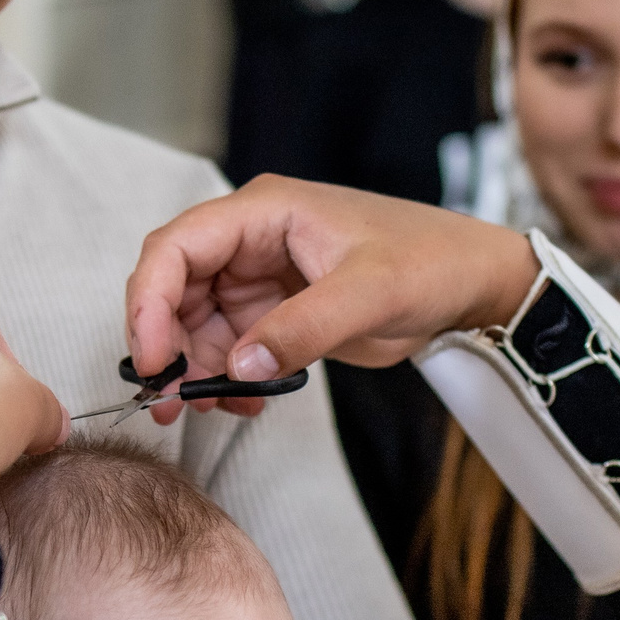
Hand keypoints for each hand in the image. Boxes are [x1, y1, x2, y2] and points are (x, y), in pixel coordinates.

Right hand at [123, 177, 536, 425]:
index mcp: (264, 211)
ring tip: (210, 408)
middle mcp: (251, 241)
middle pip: (174, 289)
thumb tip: (240, 367)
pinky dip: (227, 379)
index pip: (176, 247)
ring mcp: (260, 278)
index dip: (149, 302)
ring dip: (193, 370)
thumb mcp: (370, 293)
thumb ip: (302, 329)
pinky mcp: (275, 313)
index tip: (152, 358)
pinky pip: (229, 348)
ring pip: (195, 325)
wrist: (470, 285)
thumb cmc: (429, 261)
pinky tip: (246, 402)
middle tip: (167, 401)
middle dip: (164, 345)